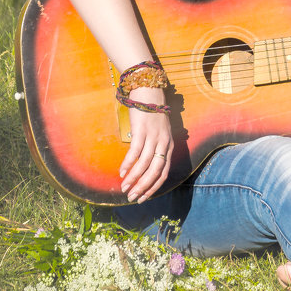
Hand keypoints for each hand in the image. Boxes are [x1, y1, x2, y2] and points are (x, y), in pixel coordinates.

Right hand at [119, 87, 173, 202]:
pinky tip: (121, 172)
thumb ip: (156, 148)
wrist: (149, 92)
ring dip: (134, 178)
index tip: (143, 197)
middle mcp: (164, 143)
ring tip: (125, 188)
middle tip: (133, 197)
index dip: (153, 187)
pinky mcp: (141, 131)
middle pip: (155, 171)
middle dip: (144, 187)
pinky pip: (135, 152)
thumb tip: (145, 166)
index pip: (164, 172)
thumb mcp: (160, 133)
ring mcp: (153, 137)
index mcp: (169, 146)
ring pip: (145, 164)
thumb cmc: (152, 114)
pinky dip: (128, 164)